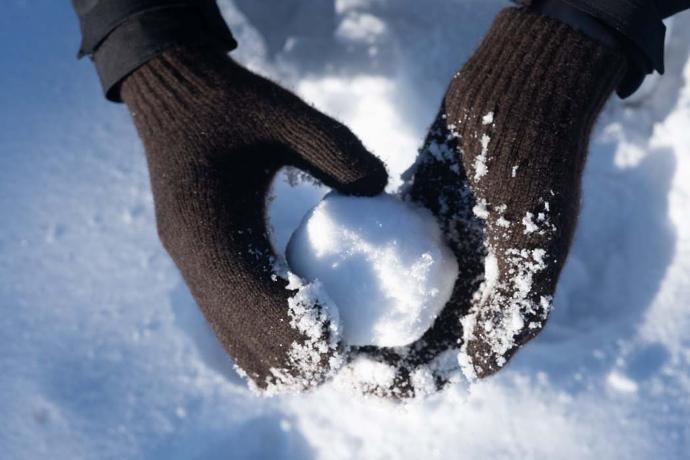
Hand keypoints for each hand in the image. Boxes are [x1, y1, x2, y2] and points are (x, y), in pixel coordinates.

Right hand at [121, 46, 387, 391]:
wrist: (175, 98)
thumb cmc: (232, 104)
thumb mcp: (286, 113)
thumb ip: (337, 150)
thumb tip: (382, 191)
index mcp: (206, 224)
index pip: (251, 301)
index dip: (295, 331)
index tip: (340, 346)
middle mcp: (191, 256)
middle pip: (238, 335)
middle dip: (288, 358)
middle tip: (341, 361)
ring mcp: (188, 264)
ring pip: (227, 337)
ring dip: (273, 356)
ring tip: (323, 360)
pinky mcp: (196, 263)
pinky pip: (223, 320)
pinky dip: (257, 339)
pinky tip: (294, 338)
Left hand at [347, 7, 625, 396]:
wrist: (518, 97)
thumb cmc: (532, 168)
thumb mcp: (533, 241)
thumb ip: (512, 308)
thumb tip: (475, 371)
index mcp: (495, 296)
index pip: (449, 356)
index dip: (412, 378)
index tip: (370, 381)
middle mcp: (465, 276)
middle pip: (414, 330)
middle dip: (377, 352)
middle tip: (333, 356)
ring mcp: (437, 243)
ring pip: (392, 292)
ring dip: (361, 311)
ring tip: (320, 319)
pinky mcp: (414, 210)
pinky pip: (380, 246)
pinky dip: (357, 261)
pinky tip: (322, 268)